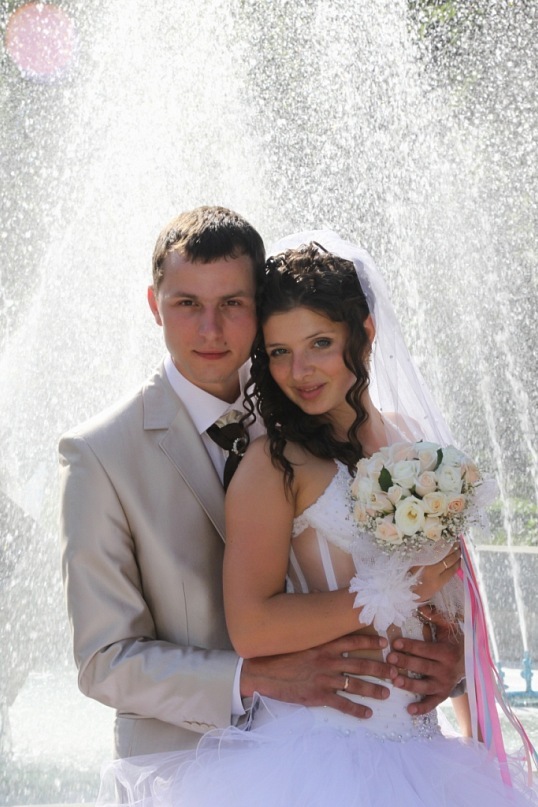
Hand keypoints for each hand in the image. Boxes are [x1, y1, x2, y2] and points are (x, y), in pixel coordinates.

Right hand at [241, 633, 394, 718]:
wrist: (262, 672)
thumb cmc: (280, 655)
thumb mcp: (300, 642)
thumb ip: (317, 640)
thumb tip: (330, 634)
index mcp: (323, 645)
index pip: (353, 641)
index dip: (370, 641)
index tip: (385, 642)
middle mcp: (327, 660)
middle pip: (361, 664)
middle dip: (380, 668)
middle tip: (395, 672)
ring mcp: (324, 679)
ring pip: (355, 684)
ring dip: (373, 689)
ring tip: (386, 693)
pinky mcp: (318, 696)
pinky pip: (342, 704)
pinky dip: (357, 710)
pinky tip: (367, 714)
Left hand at [387, 605, 463, 715]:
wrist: (468, 662)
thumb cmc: (450, 642)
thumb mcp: (447, 628)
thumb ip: (436, 617)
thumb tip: (422, 606)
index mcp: (446, 652)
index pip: (426, 649)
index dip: (410, 646)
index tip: (395, 642)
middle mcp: (447, 670)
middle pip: (423, 667)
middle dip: (405, 663)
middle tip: (389, 659)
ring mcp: (444, 685)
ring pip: (425, 686)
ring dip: (409, 685)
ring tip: (394, 681)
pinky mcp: (442, 695)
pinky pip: (432, 704)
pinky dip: (422, 709)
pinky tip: (409, 710)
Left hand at [410, 543, 460, 600]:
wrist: (401, 588)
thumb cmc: (418, 593)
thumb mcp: (434, 590)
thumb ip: (442, 579)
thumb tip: (451, 567)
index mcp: (437, 582)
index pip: (451, 570)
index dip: (458, 563)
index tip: (462, 558)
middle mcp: (432, 571)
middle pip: (448, 560)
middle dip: (456, 553)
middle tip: (461, 548)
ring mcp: (425, 563)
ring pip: (441, 553)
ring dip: (449, 548)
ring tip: (455, 543)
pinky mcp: (418, 557)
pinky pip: (431, 550)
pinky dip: (438, 546)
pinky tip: (443, 543)